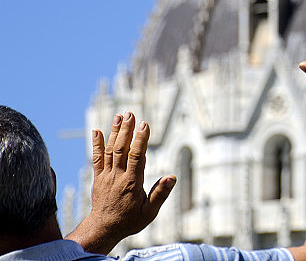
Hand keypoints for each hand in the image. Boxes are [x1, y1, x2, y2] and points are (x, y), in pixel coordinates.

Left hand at [66, 112, 174, 253]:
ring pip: (110, 150)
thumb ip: (160, 194)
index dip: (141, 139)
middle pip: (121, 149)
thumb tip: (172, 177)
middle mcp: (118, 176)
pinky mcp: (99, 177)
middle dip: (126, 130)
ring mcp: (106, 176)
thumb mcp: (149, 212)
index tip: (145, 124)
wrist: (104, 228)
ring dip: (115, 132)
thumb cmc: (129, 220)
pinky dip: (96, 144)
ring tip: (119, 116)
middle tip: (130, 113)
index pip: (136, 156)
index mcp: (132, 182)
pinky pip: (97, 158)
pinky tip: (96, 131)